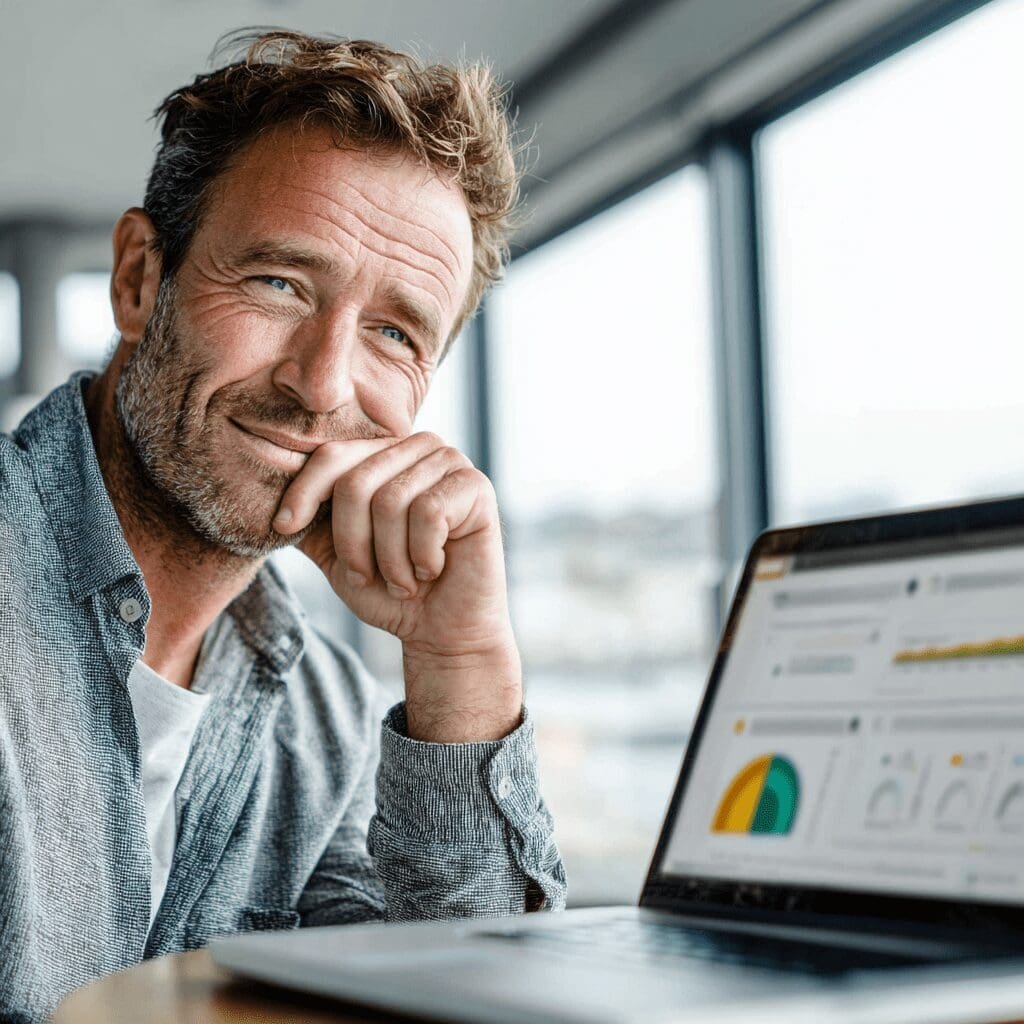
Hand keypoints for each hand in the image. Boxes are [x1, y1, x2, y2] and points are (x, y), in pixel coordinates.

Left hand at [273, 433, 521, 741]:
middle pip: (356, 482)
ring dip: (389, 559)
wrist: (441, 631)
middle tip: (369, 577)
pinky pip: (429, 513)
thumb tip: (254, 495)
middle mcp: (418, 448)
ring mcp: (451, 463)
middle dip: (352, 543)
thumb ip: (305, 522)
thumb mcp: (334, 553)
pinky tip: (433, 569)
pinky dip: (421, 556)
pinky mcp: (477, 487)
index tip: (283, 527)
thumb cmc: (390, 591)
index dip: (302, 492)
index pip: (331, 456)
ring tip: (404, 580)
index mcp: (383, 454)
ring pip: (390, 500)